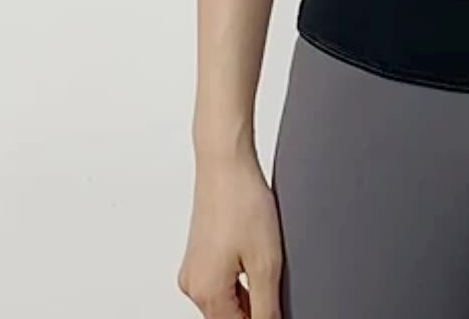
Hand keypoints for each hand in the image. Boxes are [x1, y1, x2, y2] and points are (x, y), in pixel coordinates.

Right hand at [177, 152, 283, 318]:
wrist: (225, 164)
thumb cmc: (241, 201)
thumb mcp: (267, 263)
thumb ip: (267, 307)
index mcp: (206, 292)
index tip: (275, 310)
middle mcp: (193, 285)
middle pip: (228, 317)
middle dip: (254, 310)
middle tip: (275, 284)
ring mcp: (193, 269)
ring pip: (225, 300)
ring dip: (248, 295)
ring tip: (266, 264)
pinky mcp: (199, 255)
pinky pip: (220, 282)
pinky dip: (240, 280)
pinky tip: (256, 258)